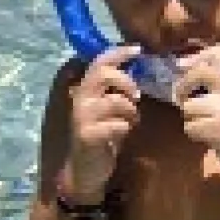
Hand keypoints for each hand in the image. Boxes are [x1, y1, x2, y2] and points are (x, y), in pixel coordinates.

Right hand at [63, 43, 142, 199]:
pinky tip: (122, 134)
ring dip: (130, 110)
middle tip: (137, 96)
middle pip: (103, 74)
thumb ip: (119, 91)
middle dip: (126, 82)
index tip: (137, 49)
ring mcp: (82, 117)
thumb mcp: (112, 110)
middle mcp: (80, 100)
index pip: (98, 62)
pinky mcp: (87, 135)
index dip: (117, 53)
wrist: (86, 170)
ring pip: (115, 101)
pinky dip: (126, 127)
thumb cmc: (104, 136)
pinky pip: (116, 124)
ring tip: (130, 121)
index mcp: (86, 90)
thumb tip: (139, 72)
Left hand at [175, 45, 219, 175]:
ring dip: (190, 119)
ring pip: (188, 106)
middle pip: (199, 71)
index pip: (218, 52)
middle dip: (183, 85)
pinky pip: (190, 127)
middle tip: (181, 97)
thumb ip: (215, 86)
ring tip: (206, 126)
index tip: (185, 68)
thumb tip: (180, 68)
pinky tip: (210, 138)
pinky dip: (195, 135)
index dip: (196, 56)